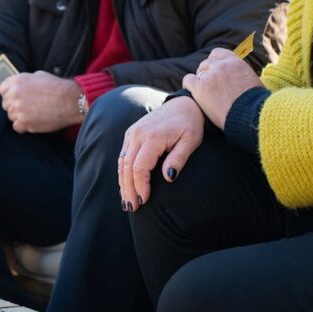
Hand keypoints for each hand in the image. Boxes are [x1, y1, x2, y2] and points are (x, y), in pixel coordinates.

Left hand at [0, 71, 83, 133]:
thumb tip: (18, 86)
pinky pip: (17, 127)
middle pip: (6, 104)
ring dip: (20, 116)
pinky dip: (24, 126)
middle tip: (29, 107)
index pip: (2, 90)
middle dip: (15, 106)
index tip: (17, 98)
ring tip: (34, 113)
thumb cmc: (57, 87)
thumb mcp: (38, 76)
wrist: (69, 100)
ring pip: (11, 116)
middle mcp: (14, 95)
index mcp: (16, 81)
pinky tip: (34, 121)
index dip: (10, 95)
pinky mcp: (24, 122)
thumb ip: (24, 81)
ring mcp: (18, 109)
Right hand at [118, 96, 204, 211]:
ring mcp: (132, 133)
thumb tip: (168, 177)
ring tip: (127, 201)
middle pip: (127, 167)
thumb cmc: (190, 124)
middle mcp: (137, 134)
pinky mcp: (130, 134)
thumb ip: (179, 159)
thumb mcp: (191, 141)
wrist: (183, 104)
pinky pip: (122, 157)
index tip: (145, 200)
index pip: (140, 166)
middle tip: (132, 207)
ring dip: (123, 183)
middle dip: (128, 189)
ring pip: (121, 163)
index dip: (140, 185)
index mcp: (152, 136)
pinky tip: (126, 186)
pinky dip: (123, 173)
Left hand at [183, 48, 262, 129]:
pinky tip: (192, 92)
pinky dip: (188, 85)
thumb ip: (241, 74)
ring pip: (199, 72)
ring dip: (200, 79)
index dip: (214, 62)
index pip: (218, 53)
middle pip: (206, 63)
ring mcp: (210, 76)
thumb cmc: (255, 102)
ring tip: (203, 92)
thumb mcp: (252, 80)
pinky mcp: (200, 88)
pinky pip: (188, 81)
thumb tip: (239, 78)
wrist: (249, 113)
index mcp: (235, 61)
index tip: (214, 71)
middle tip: (208, 85)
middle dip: (207, 72)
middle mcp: (222, 65)